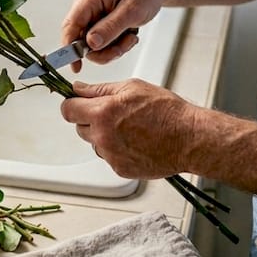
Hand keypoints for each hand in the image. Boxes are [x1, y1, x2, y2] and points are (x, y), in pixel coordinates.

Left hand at [59, 79, 195, 178]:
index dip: (73, 104)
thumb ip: (100, 90)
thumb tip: (78, 89)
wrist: (189, 138)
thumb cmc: (167, 112)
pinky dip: (117, 149)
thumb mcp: (132, 88)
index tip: (78, 103)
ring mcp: (111, 155)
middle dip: (91, 119)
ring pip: (95, 143)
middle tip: (114, 114)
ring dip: (104, 135)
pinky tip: (136, 142)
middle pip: (79, 127)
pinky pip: (109, 156)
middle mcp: (103, 136)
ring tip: (130, 128)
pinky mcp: (120, 169)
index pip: (68, 110)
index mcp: (103, 113)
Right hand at [60, 0, 163, 71]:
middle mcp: (86, 6)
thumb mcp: (132, 11)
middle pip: (81, 40)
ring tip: (130, 37)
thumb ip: (110, 28)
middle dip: (104, 50)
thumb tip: (91, 44)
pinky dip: (116, 44)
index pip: (70, 25)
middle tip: (123, 47)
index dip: (69, 48)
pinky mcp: (99, 22)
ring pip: (93, 45)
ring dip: (113, 48)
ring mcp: (92, 15)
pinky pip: (101, 43)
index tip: (76, 66)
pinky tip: (128, 35)